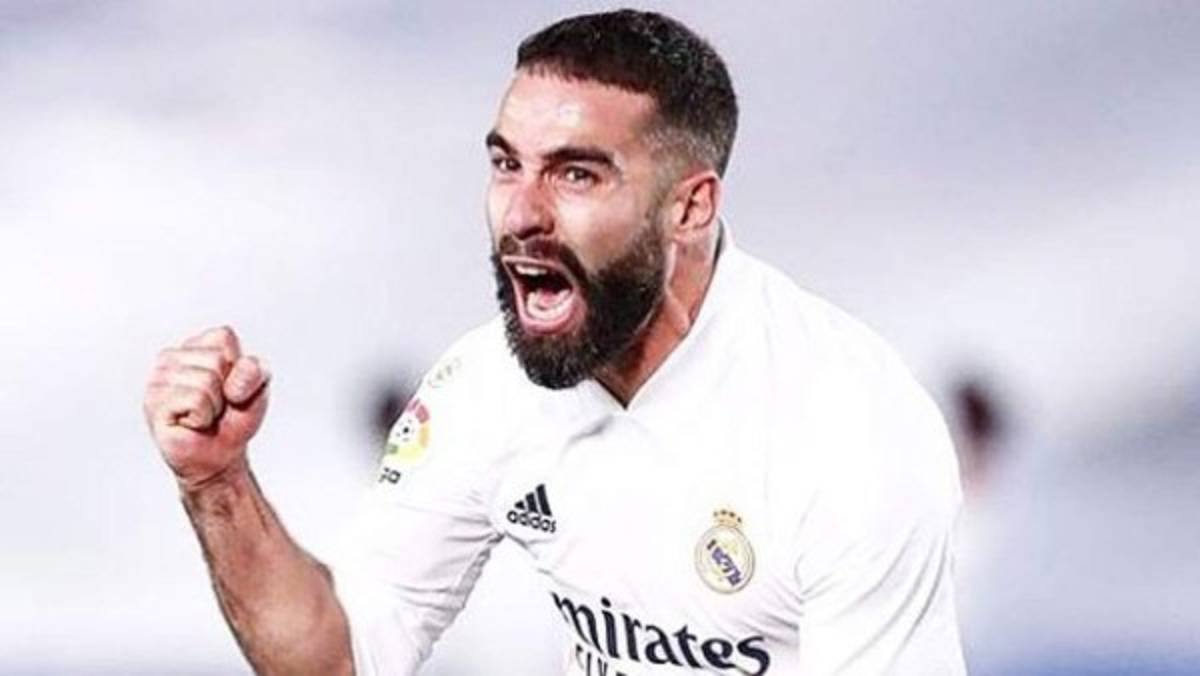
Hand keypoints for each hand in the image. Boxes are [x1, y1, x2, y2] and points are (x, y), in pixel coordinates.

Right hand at [144, 326, 270, 488]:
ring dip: (214, 406)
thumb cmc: (235, 417)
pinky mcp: (154, 404)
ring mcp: (157, 380)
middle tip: (216, 406)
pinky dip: (203, 417)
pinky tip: (191, 423)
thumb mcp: (259, 387)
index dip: (238, 366)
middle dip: (226, 390)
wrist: (221, 454)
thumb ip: (256, 370)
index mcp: (194, 345)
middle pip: (216, 360)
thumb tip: (231, 382)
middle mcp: (170, 357)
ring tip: (203, 415)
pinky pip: (195, 400)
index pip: (224, 337)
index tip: (231, 386)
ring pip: (206, 381)